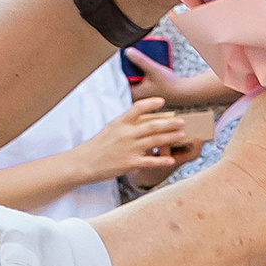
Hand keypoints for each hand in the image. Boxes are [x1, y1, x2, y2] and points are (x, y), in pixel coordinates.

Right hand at [76, 98, 194, 185]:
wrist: (84, 162)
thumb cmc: (98, 146)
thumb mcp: (111, 129)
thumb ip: (126, 123)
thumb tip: (142, 118)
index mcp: (120, 123)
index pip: (137, 108)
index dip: (151, 104)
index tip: (162, 101)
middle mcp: (126, 134)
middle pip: (152, 126)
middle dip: (169, 123)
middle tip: (182, 121)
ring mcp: (129, 148)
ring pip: (154, 141)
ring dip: (170, 138)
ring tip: (181, 135)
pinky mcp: (129, 163)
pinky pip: (149, 161)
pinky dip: (161, 160)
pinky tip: (171, 159)